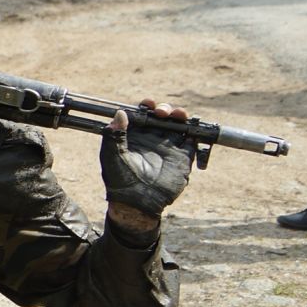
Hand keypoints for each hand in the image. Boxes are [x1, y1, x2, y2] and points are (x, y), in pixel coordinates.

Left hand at [101, 99, 194, 222]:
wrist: (137, 203)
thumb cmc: (120, 179)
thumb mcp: (112, 155)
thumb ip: (114, 134)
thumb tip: (119, 113)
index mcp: (135, 135)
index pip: (143, 115)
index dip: (146, 106)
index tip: (147, 103)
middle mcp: (153, 138)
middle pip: (163, 116)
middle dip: (165, 109)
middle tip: (162, 112)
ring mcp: (169, 147)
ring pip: (178, 125)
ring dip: (180, 116)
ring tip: (178, 115)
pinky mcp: (183, 157)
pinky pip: (193, 141)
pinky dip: (195, 132)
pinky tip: (191, 129)